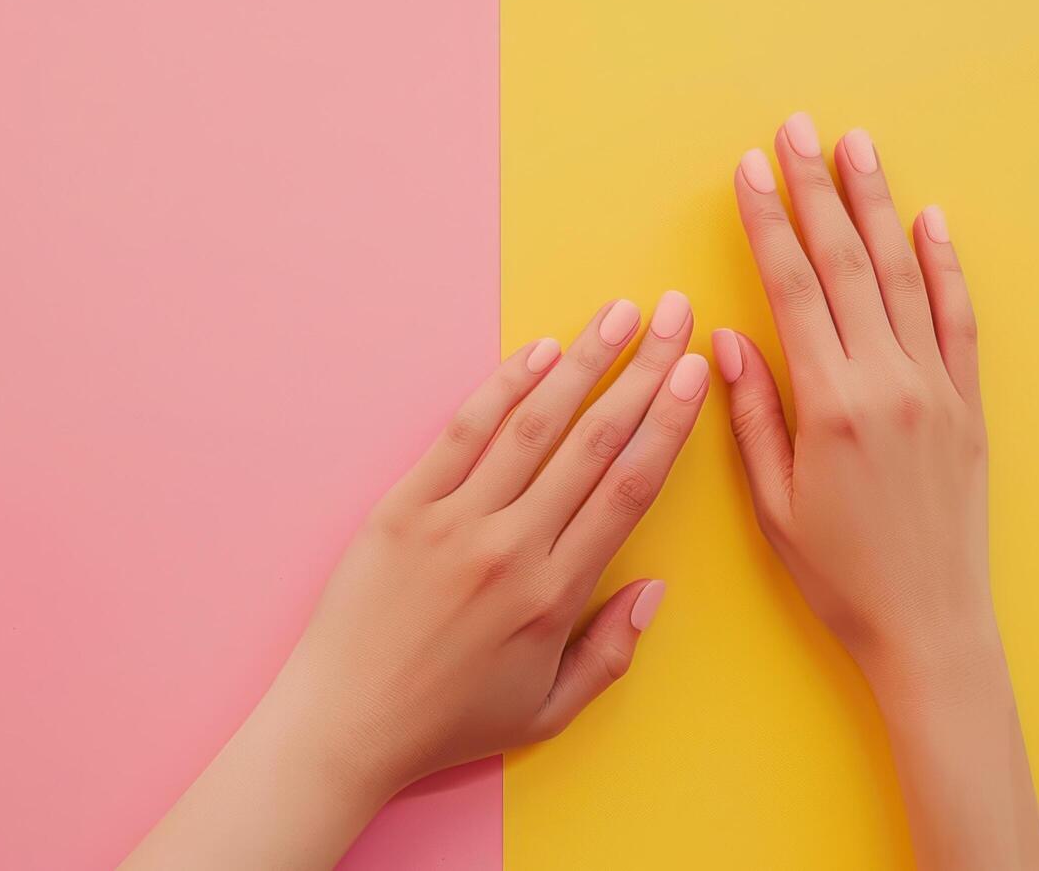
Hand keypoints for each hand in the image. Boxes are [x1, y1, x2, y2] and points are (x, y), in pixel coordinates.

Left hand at [124, 293, 706, 869]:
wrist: (343, 724)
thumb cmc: (448, 723)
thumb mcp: (547, 711)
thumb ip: (611, 651)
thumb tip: (654, 588)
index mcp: (555, 593)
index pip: (629, 487)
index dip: (669, 423)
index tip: (695, 373)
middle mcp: (512, 546)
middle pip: (594, 441)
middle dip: (642, 371)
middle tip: (673, 316)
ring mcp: (454, 522)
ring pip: (533, 424)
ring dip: (584, 362)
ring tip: (619, 314)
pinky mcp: (403, 508)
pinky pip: (461, 433)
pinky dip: (502, 387)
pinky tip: (538, 351)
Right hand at [713, 114, 990, 683]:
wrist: (930, 623)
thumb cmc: (840, 575)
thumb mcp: (773, 504)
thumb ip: (754, 413)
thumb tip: (726, 338)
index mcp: (831, 404)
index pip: (793, 287)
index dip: (768, 221)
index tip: (750, 168)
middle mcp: (888, 382)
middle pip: (847, 263)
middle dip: (816, 188)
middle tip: (797, 128)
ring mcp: (936, 388)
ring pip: (904, 274)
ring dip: (878, 204)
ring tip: (858, 146)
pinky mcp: (968, 405)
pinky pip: (958, 319)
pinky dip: (945, 265)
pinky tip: (929, 220)